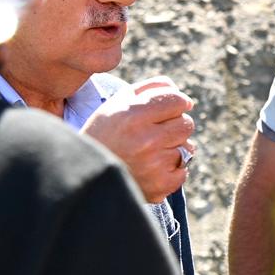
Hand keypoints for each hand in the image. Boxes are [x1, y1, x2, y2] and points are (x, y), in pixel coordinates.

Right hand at [82, 75, 195, 202]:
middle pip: (186, 124)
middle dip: (175, 125)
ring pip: (188, 148)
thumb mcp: (117, 104)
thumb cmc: (106, 133)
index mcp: (132, 115)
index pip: (177, 100)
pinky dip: (172, 170)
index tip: (170, 108)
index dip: (177, 103)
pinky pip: (184, 171)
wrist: (86, 173)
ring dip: (174, 147)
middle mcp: (146, 140)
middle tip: (156, 131)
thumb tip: (180, 91)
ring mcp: (155, 165)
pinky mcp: (161, 185)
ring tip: (150, 151)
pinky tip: (151, 168)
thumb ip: (150, 89)